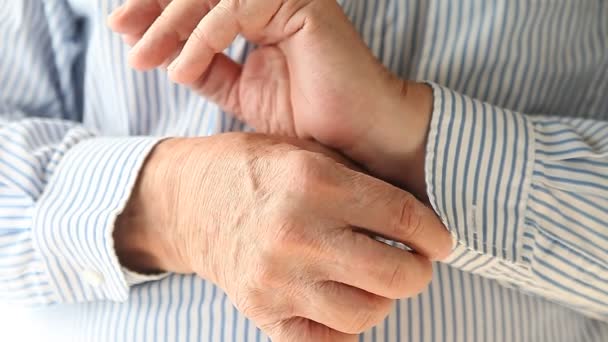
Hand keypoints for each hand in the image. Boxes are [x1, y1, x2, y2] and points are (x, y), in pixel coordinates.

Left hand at [108, 0, 432, 195]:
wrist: (360, 140)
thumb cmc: (311, 122)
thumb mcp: (243, 95)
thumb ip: (208, 70)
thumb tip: (163, 53)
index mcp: (261, 16)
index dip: (158, 8)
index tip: (123, 30)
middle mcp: (274, 0)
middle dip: (153, 5)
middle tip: (121, 29)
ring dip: (170, 22)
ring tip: (144, 57)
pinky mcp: (302, 4)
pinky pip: (236, 9)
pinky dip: (202, 37)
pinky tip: (183, 66)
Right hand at [114, 133, 452, 341]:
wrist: (187, 200)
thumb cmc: (252, 169)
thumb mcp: (304, 150)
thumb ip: (358, 180)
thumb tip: (416, 217)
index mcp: (313, 182)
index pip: (403, 218)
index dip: (435, 234)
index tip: (441, 241)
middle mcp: (297, 233)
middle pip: (395, 274)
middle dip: (418, 271)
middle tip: (414, 262)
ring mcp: (277, 278)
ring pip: (367, 312)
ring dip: (383, 298)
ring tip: (374, 280)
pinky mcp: (261, 310)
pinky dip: (344, 329)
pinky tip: (341, 302)